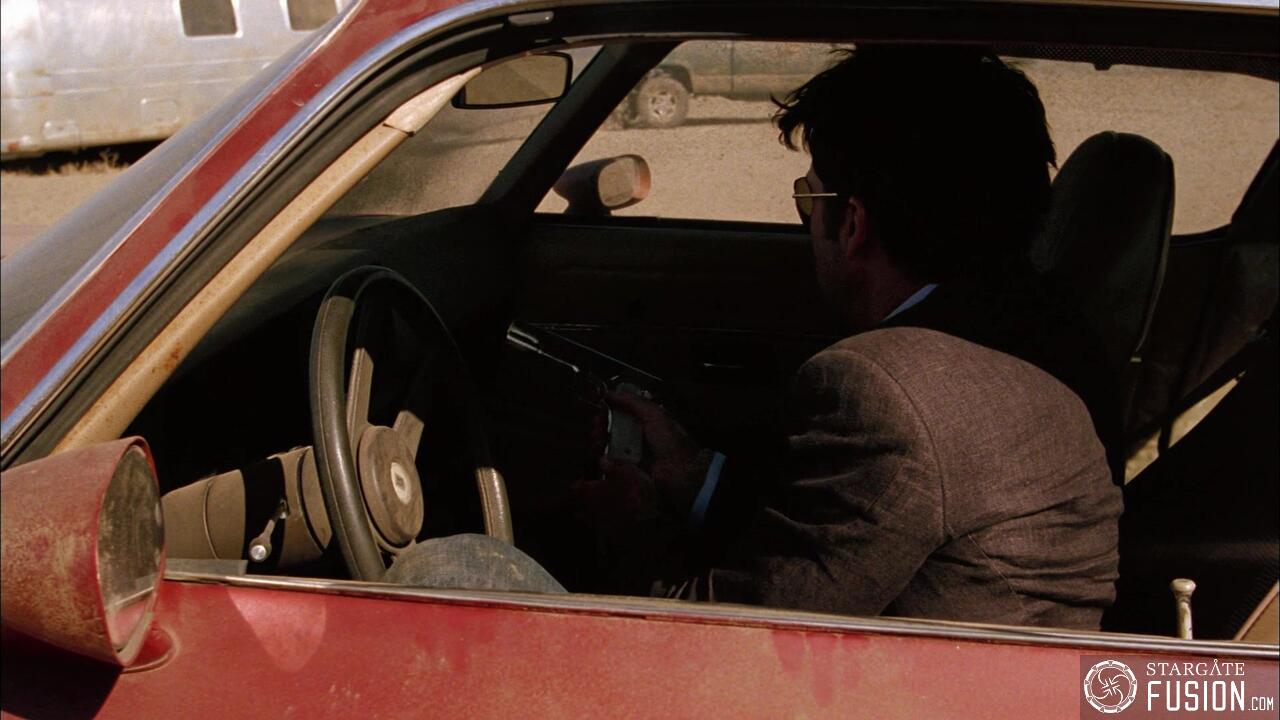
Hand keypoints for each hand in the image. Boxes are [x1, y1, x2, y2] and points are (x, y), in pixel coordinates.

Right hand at [601, 391, 704, 516]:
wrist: (681, 473)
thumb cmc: (669, 440)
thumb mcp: (654, 415)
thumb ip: (632, 402)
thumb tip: (610, 392)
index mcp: (647, 419)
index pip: (623, 412)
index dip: (609, 410)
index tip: (599, 409)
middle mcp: (639, 435)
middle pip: (612, 428)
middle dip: (601, 426)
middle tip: (596, 428)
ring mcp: (634, 453)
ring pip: (609, 445)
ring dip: (599, 442)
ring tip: (596, 442)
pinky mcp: (629, 471)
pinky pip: (612, 463)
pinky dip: (605, 461)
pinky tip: (603, 459)